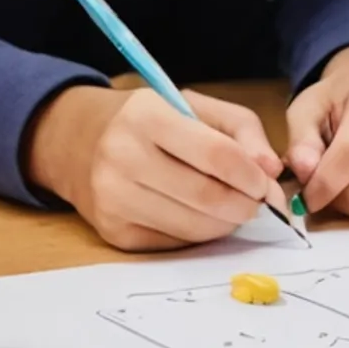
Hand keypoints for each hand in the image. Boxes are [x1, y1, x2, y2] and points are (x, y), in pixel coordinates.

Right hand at [27, 83, 284, 250]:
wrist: (76, 142)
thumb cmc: (147, 120)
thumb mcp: (194, 105)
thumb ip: (242, 130)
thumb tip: (272, 170)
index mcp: (146, 115)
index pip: (215, 154)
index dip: (250, 174)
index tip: (267, 183)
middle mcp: (122, 157)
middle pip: (206, 196)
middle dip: (245, 205)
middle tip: (260, 204)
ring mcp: (113, 199)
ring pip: (192, 226)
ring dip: (226, 223)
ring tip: (235, 209)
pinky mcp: (113, 232)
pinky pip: (174, 242)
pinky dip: (199, 234)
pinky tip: (201, 217)